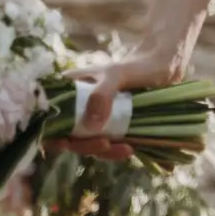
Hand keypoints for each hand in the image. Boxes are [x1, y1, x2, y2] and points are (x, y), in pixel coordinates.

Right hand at [48, 45, 185, 162]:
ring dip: (103, 151)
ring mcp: (95, 117)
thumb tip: (90, 125)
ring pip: (88, 142)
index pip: (50, 114)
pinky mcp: (112, 127)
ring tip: (126, 148)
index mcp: (71, 89)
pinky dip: (116, 151)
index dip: (50, 132)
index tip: (64, 143)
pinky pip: (107, 145)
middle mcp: (79, 105)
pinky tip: (130, 148)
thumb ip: (102, 93)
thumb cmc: (139, 65)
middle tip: (105, 144)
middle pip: (69, 134)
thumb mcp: (118, 74)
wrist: (165, 66)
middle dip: (84, 145)